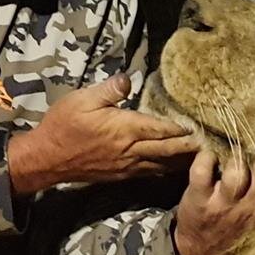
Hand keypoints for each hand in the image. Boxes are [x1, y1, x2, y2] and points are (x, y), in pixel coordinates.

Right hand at [8, 74, 200, 193]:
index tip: (198, 126)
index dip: (180, 129)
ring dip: (179, 161)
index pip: (160, 129)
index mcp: (123, 129)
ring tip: (198, 158)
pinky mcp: (119, 175)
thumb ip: (109, 90)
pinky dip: (163, 170)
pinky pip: (147, 173)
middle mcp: (129, 150)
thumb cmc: (62, 125)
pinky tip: (171, 168)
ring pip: (160, 164)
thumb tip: (129, 79)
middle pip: (166, 150)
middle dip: (187, 147)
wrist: (46, 159)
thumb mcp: (82, 99)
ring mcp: (125, 166)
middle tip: (208, 145)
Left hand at [173, 119, 254, 254]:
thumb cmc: (232, 229)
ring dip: (238, 156)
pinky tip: (207, 154)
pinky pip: (202, 173)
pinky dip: (205, 159)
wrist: (199, 254)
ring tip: (236, 144)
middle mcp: (247, 208)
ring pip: (237, 174)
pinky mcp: (199, 200)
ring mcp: (223, 205)